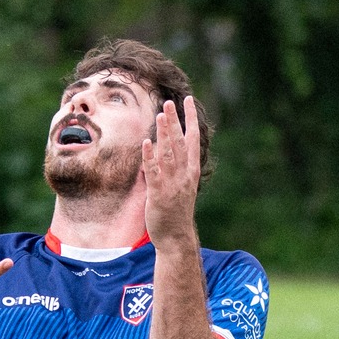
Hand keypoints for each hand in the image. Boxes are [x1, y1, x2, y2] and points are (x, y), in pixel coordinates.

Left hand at [141, 96, 202, 247]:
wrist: (177, 237)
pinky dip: (150, 156)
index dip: (190, 119)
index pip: (192, 139)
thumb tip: (163, 147)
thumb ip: (175, 166)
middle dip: (175, 121)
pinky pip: (153, 171)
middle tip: (169, 102)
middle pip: (179, 142)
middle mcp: (184, 174)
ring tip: (161, 114)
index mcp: (191, 171)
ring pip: (168, 153)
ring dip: (164, 133)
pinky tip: (146, 143)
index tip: (188, 101)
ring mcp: (172, 183)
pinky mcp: (159, 194)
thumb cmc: (177, 211)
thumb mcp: (182, 185)